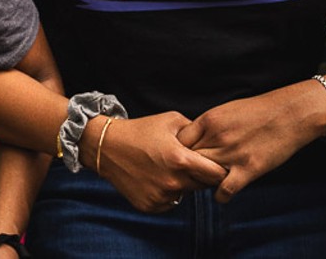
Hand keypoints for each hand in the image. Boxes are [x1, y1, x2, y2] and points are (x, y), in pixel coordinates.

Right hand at [89, 112, 227, 212]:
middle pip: (203, 186)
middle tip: (187, 163)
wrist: (107, 146)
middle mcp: (173, 182)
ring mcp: (161, 196)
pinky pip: (169, 202)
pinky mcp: (150, 205)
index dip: (218, 168)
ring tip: (166, 168)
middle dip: (200, 175)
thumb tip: (214, 141)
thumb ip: (196, 131)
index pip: (217, 174)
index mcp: (180, 160)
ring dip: (182, 184)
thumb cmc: (140, 130)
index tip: (214, 163)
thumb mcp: (170, 120)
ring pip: (185, 194)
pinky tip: (155, 177)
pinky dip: (167, 192)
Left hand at [177, 82, 325, 201]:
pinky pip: (224, 190)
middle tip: (192, 175)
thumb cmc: (257, 111)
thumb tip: (191, 142)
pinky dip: (221, 195)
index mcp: (208, 120)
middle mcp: (217, 136)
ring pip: (203, 176)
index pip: (179, 142)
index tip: (183, 159)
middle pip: (188, 160)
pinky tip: (222, 193)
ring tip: (206, 183)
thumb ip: (206, 127)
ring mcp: (232, 153)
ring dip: (203, 182)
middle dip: (188, 169)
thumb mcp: (224, 112)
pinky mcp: (249, 169)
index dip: (179, 152)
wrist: (289, 113)